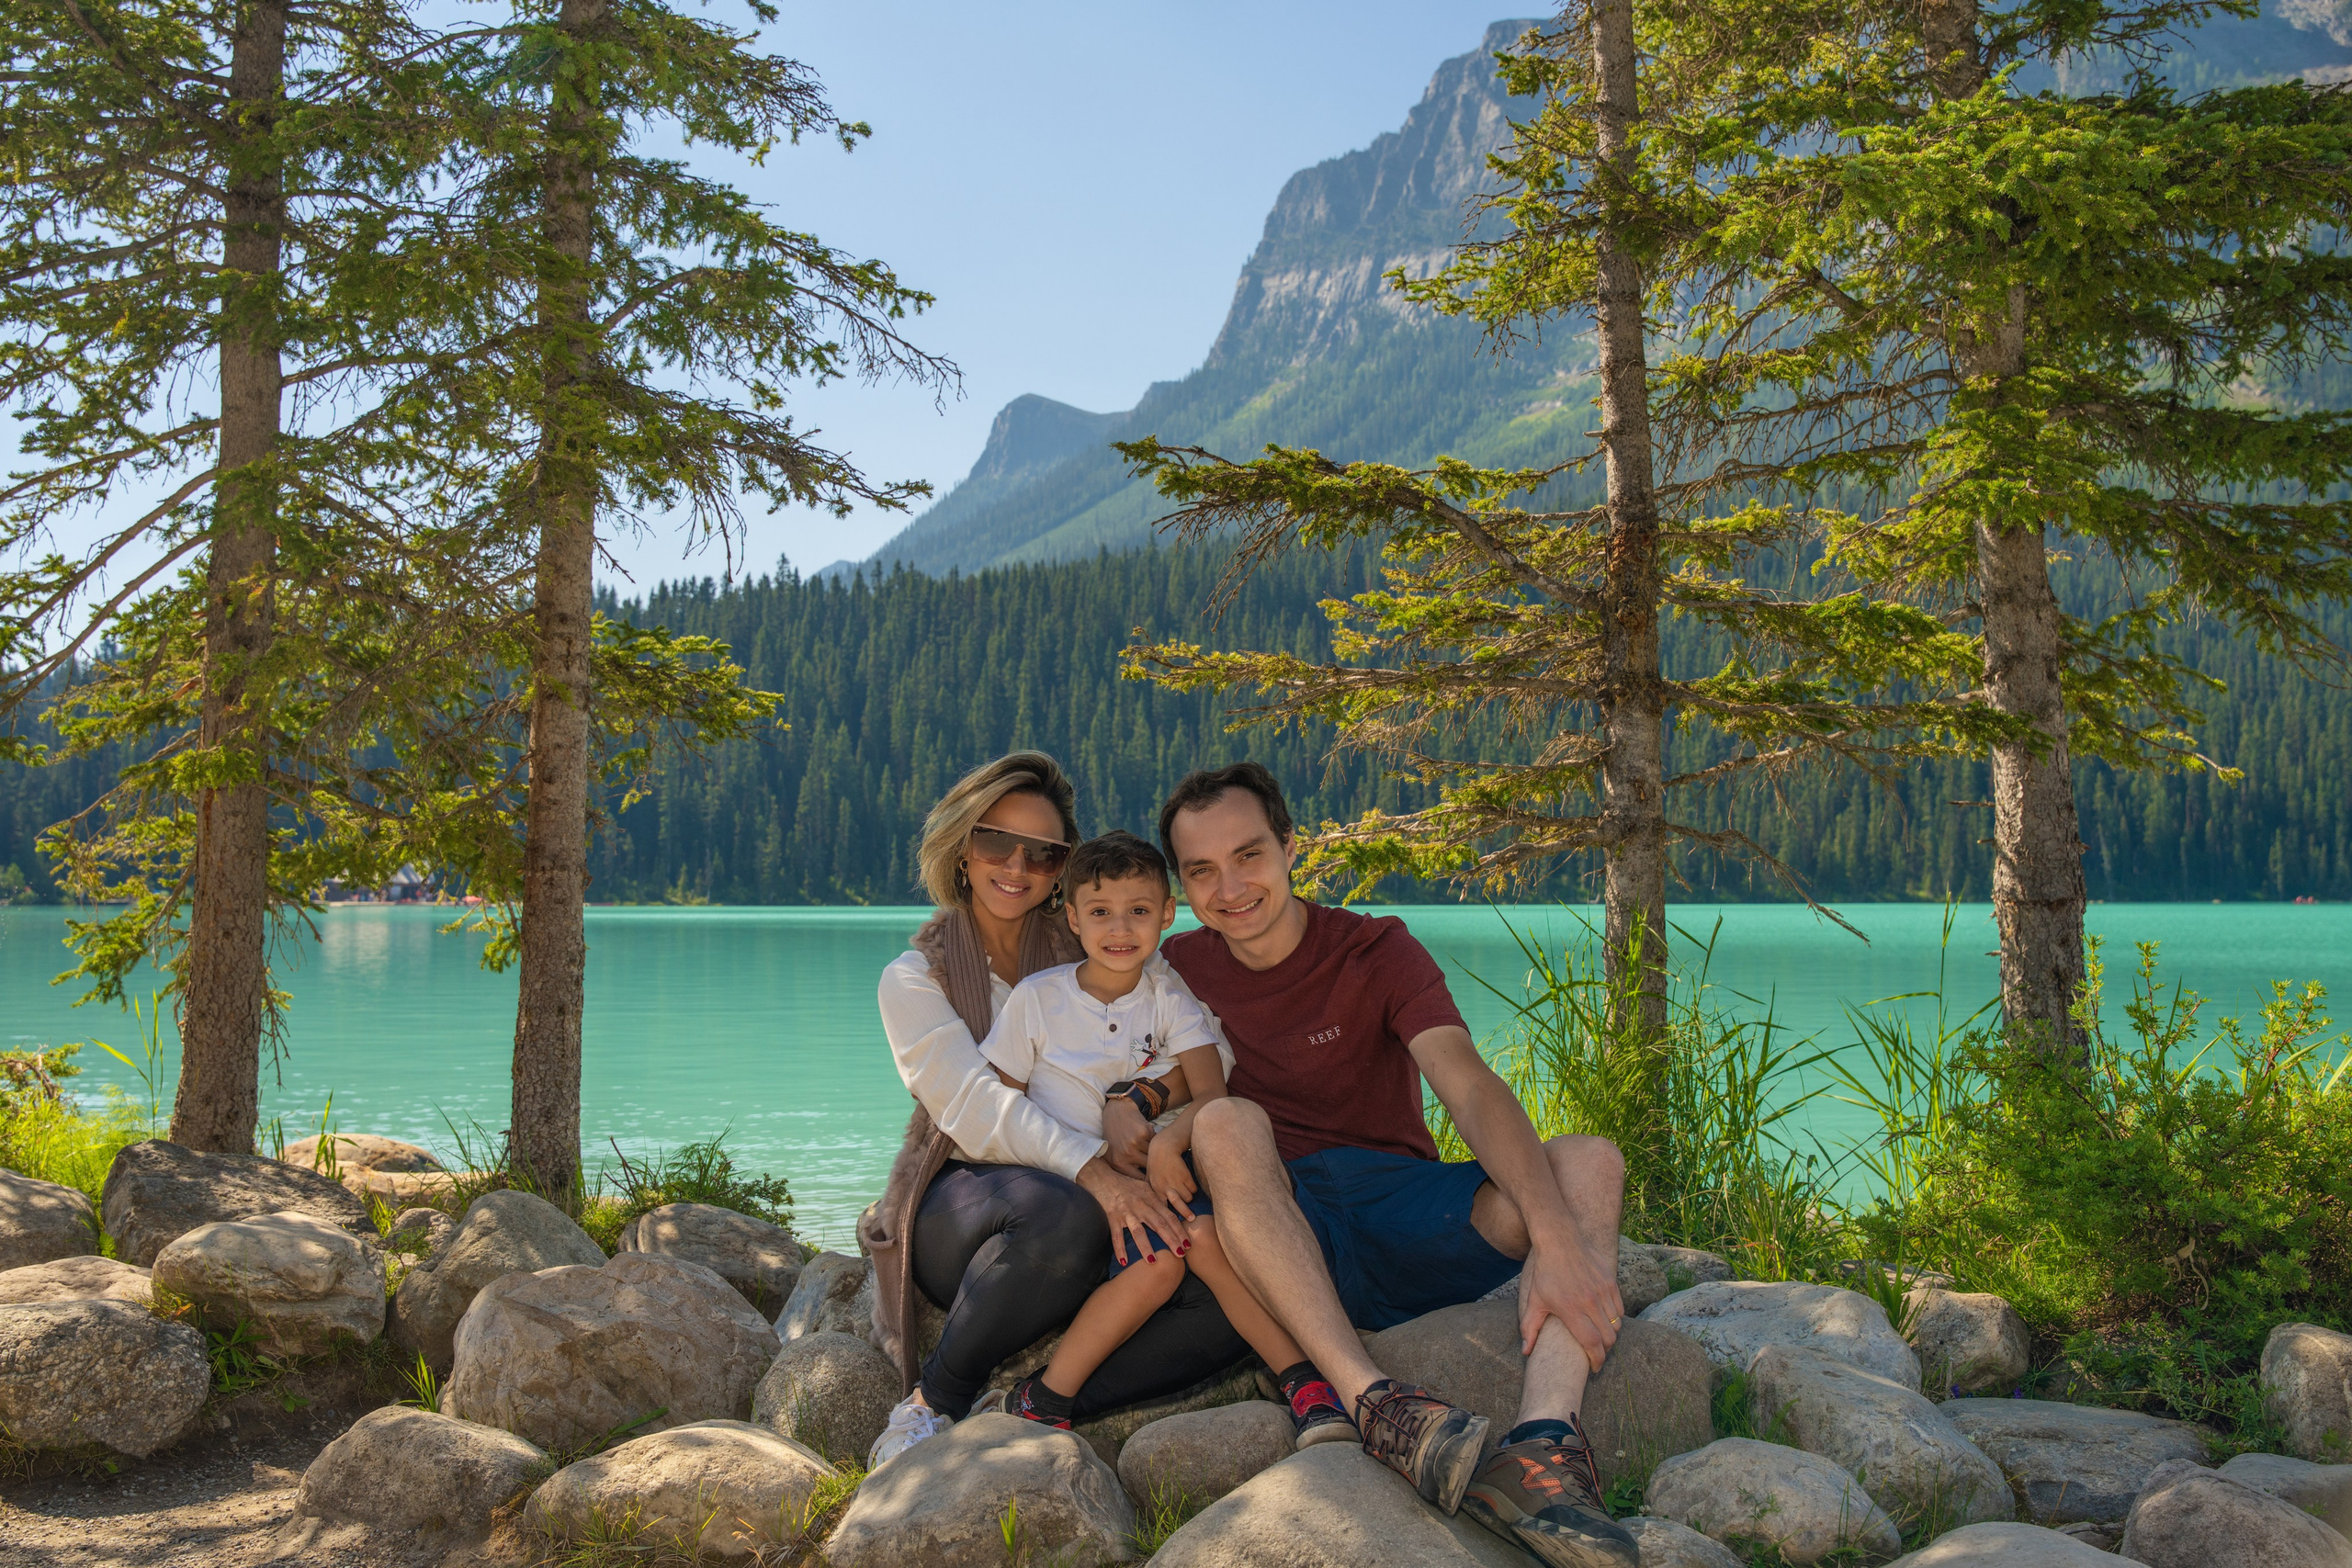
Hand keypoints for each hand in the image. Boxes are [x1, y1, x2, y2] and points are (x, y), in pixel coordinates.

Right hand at [1074, 1156, 1190, 1266]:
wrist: (1103, 1178)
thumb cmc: (1125, 1184)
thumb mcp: (1145, 1188)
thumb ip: (1157, 1200)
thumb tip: (1171, 1210)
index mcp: (1151, 1200)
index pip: (1169, 1216)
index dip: (1179, 1230)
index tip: (1188, 1243)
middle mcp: (1141, 1206)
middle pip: (1159, 1225)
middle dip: (1171, 1239)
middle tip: (1181, 1253)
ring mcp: (1126, 1212)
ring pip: (1138, 1231)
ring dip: (1146, 1247)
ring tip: (1153, 1261)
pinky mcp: (1112, 1217)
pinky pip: (1116, 1235)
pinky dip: (1119, 1249)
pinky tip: (1124, 1261)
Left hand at [1102, 1097, 1151, 1177]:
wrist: (1117, 1111)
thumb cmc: (1114, 1135)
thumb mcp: (1112, 1155)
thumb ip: (1123, 1170)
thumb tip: (1140, 1187)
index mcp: (1119, 1163)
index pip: (1140, 1179)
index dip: (1149, 1179)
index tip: (1154, 1179)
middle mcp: (1127, 1154)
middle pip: (1149, 1167)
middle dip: (1153, 1165)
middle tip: (1156, 1163)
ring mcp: (1136, 1143)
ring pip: (1154, 1154)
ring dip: (1154, 1151)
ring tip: (1147, 1146)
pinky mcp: (1144, 1133)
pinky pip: (1155, 1142)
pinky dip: (1153, 1139)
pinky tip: (1145, 1135)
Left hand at [1145, 1135, 1197, 1217]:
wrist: (1164, 1147)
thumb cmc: (1155, 1164)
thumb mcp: (1150, 1178)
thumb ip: (1153, 1192)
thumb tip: (1153, 1208)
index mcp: (1156, 1190)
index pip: (1163, 1209)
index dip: (1168, 1218)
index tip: (1173, 1226)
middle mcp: (1166, 1188)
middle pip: (1179, 1206)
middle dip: (1186, 1214)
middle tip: (1192, 1219)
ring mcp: (1177, 1182)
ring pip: (1188, 1198)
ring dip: (1188, 1196)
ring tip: (1185, 1192)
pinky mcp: (1186, 1176)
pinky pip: (1193, 1189)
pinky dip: (1192, 1187)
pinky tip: (1188, 1182)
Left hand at [1518, 1226, 1623, 1371]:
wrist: (1560, 1241)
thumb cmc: (1545, 1273)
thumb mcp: (1534, 1301)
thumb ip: (1530, 1328)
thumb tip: (1526, 1352)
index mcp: (1571, 1309)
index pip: (1593, 1344)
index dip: (1597, 1360)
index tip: (1594, 1367)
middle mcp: (1591, 1302)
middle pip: (1608, 1338)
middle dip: (1604, 1350)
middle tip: (1596, 1352)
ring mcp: (1603, 1291)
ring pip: (1616, 1324)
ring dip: (1610, 1334)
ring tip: (1600, 1336)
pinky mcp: (1611, 1282)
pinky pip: (1620, 1309)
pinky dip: (1615, 1318)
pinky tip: (1604, 1318)